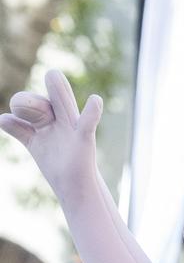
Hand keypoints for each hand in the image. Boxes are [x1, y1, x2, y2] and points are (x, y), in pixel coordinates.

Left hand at [0, 70, 101, 201]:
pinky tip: (95, 101)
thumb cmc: (58, 163)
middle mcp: (57, 119)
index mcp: (45, 118)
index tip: (6, 121)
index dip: (19, 109)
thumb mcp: (36, 143)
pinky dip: (92, 112)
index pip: (29, 106)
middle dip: (30, 102)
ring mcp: (71, 129)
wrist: (77, 186)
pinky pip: (88, 123)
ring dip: (58, 90)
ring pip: (63, 105)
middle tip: (17, 105)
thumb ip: (21, 129)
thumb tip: (3, 118)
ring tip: (53, 75)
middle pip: (42, 105)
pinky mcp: (85, 141)